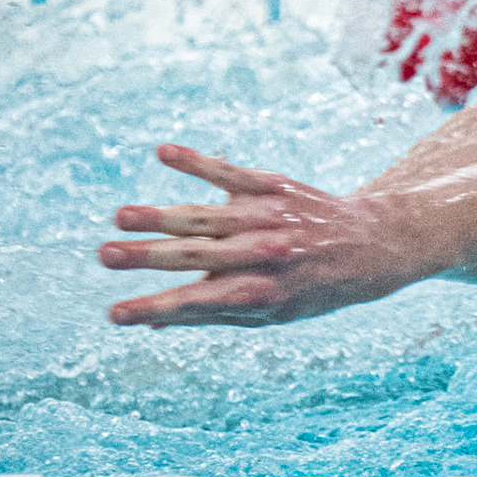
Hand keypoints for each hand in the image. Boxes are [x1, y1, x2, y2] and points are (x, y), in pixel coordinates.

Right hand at [100, 145, 430, 326]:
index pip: (195, 304)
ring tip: (119, 216)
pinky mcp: (274, 186)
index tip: (113, 315)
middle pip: (195, 257)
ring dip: (160, 215)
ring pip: (206, 216)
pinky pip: (230, 173)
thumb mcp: (273, 315)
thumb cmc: (314, 288)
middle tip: (103, 256)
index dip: (153, 309)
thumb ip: (214, 315)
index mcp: (261, 294)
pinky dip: (198, 162)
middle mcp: (264, 256)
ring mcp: (268, 218)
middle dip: (147, 258)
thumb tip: (152, 323)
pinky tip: (163, 152)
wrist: (374, 245)